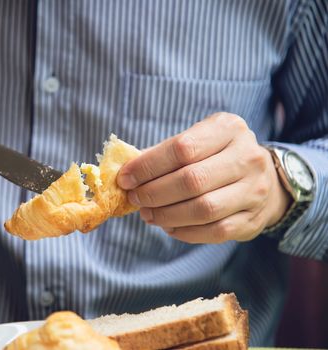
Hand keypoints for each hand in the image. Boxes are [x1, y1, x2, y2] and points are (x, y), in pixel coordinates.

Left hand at [117, 113, 291, 242]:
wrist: (263, 178)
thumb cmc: (216, 156)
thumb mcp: (196, 140)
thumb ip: (163, 153)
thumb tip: (126, 172)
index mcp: (229, 129)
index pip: (182, 148)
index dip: (148, 166)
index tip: (125, 178)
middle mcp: (247, 157)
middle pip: (192, 180)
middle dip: (154, 193)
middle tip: (134, 198)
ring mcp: (254, 190)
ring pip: (203, 209)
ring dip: (167, 215)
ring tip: (147, 214)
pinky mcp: (253, 219)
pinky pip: (214, 231)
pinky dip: (184, 232)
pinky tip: (168, 226)